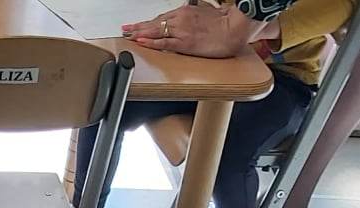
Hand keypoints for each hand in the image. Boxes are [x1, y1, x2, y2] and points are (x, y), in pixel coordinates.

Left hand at [123, 3, 262, 58]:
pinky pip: (163, 43)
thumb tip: (188, 15)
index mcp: (184, 12)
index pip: (160, 18)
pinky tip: (141, 42)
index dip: (147, 23)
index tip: (137, 25)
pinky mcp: (184, 43)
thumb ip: (192, 15)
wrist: (234, 28)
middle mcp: (180, 19)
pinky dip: (151, 42)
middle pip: (154, 23)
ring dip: (140, 34)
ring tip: (128, 36)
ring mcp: (181, 31)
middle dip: (138, 27)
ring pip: (155, 31)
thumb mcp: (204, 12)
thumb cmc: (223, 22)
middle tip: (126, 29)